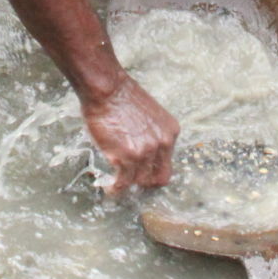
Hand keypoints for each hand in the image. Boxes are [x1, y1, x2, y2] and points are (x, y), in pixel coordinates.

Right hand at [83, 76, 178, 193]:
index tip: (143, 174)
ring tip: (116, 185)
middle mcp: (162, 144)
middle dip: (145, 182)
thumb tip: (144, 153)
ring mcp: (145, 152)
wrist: (107, 89)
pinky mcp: (126, 157)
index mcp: (170, 133)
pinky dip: (115, 189)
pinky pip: (123, 183)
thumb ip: (152, 135)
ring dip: (127, 185)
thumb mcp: (150, 116)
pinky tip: (109, 188)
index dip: (153, 171)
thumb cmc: (121, 97)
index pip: (167, 163)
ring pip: (139, 182)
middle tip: (132, 182)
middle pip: (158, 178)